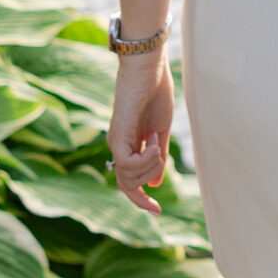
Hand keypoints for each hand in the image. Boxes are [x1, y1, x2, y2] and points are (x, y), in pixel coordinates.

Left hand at [109, 52, 174, 213]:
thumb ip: (157, 157)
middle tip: (161, 154)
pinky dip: (146, 159)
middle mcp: (117, 145)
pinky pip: (127, 163)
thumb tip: (156, 183)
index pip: (128, 182)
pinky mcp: (118, 134)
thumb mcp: (161, 130)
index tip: (158, 212)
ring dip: (151, 165)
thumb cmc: (155, 91)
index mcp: (127, 144)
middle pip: (127, 185)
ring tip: (157, 138)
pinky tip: (155, 141)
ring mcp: (115, 140)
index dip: (141, 200)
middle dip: (146, 188)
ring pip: (129, 178)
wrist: (149, 65)